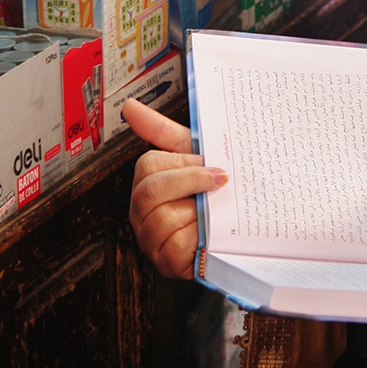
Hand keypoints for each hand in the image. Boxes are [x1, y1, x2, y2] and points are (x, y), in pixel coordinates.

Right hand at [123, 97, 227, 279]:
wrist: (237, 226)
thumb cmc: (210, 188)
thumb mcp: (191, 154)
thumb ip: (160, 130)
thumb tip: (129, 106)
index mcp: (146, 182)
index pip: (148, 165)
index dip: (182, 163)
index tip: (208, 162)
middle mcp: (142, 211)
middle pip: (150, 191)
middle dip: (190, 182)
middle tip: (218, 181)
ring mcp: (151, 238)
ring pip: (162, 218)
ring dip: (196, 210)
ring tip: (212, 209)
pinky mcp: (166, 262)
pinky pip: (176, 245)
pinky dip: (197, 235)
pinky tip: (207, 232)